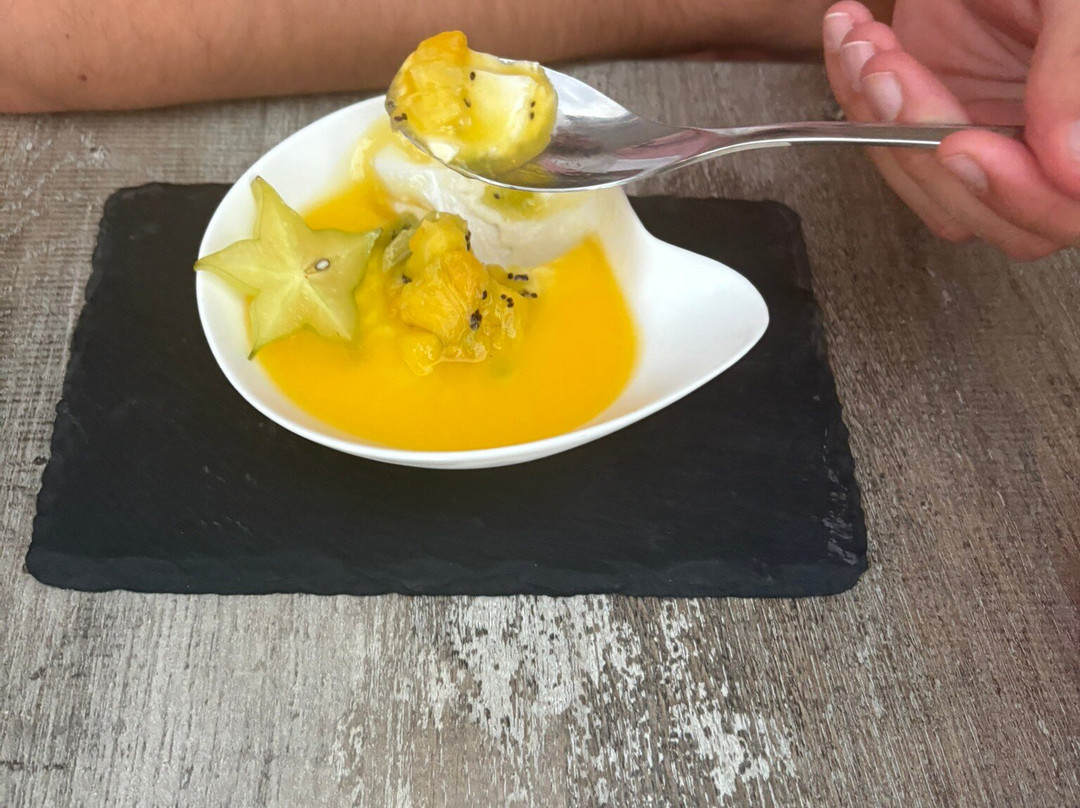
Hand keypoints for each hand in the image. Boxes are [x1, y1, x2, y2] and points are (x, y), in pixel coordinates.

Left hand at [823, 0, 1079, 258]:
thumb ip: (1078, 73)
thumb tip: (1073, 165)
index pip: (1068, 206)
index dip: (1021, 195)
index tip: (964, 144)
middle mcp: (1053, 143)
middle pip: (998, 216)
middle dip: (929, 147)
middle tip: (895, 75)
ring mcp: (997, 132)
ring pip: (934, 187)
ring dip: (882, 122)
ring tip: (869, 44)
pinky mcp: (939, 112)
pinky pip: (888, 143)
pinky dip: (858, 96)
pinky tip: (856, 40)